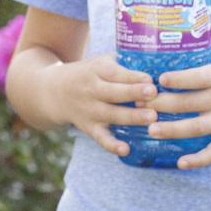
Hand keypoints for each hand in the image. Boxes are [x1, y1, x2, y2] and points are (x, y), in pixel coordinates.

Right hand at [43, 55, 157, 157]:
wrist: (53, 92)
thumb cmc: (88, 74)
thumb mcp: (100, 61)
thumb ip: (124, 62)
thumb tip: (158, 62)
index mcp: (96, 70)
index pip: (116, 73)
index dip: (134, 77)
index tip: (151, 80)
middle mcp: (91, 90)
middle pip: (114, 92)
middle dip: (134, 93)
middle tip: (154, 94)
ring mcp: (89, 110)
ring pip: (111, 114)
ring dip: (131, 117)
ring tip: (152, 118)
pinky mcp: (88, 127)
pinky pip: (100, 137)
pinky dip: (112, 145)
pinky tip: (126, 149)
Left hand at [148, 56, 210, 168]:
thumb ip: (204, 65)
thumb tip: (172, 60)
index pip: (197, 77)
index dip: (176, 79)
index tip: (156, 79)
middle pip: (188, 103)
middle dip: (160, 105)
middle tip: (137, 105)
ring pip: (196, 128)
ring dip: (171, 130)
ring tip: (150, 130)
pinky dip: (198, 160)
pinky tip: (181, 163)